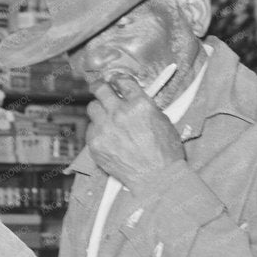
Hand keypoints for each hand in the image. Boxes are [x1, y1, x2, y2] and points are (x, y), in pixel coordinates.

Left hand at [85, 75, 185, 189]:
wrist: (156, 177)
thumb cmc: (165, 153)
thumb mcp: (164, 121)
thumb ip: (145, 107)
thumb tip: (134, 99)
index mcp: (140, 104)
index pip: (122, 80)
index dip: (118, 79)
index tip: (115, 81)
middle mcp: (120, 112)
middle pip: (100, 89)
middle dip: (100, 87)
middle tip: (100, 88)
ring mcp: (105, 128)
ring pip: (92, 108)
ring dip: (99, 110)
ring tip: (106, 117)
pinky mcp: (95, 143)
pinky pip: (91, 129)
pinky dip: (98, 130)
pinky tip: (108, 137)